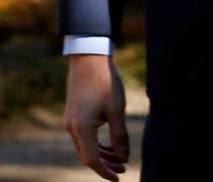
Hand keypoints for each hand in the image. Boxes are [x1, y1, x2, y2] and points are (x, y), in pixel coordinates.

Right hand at [63, 54, 128, 180]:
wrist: (89, 59)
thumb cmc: (105, 82)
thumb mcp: (117, 109)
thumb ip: (120, 135)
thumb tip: (124, 157)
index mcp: (82, 129)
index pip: (92, 160)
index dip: (105, 171)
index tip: (118, 178)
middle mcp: (72, 128)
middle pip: (88, 155)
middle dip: (105, 164)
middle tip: (124, 168)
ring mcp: (71, 121)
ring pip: (86, 146)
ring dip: (102, 154)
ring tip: (120, 158)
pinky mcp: (74, 115)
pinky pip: (84, 136)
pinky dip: (96, 143)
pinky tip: (109, 144)